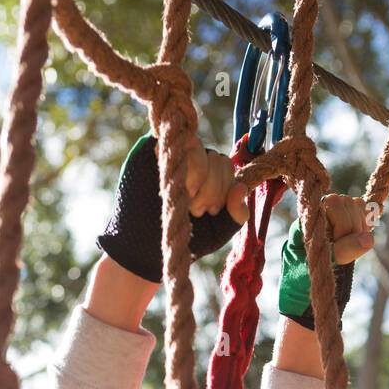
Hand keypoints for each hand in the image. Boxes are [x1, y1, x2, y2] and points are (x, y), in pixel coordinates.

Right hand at [96, 132, 249, 284]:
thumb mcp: (219, 231)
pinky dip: (176, 160)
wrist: (147, 249)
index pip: (225, 164)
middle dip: (212, 187)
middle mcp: (192, 160)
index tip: (210, 212)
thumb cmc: (183, 240)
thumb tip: (241, 187)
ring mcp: (171, 153)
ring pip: (196, 145)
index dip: (224, 186)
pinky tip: (175, 185)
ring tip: (185, 203)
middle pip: (215, 156)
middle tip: (196, 211)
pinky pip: (169, 139)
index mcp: (209, 175)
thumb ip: (237, 213)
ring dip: (197, 176)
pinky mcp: (148, 150)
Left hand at [279, 194, 374, 330]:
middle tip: (347, 248)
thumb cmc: (303, 284)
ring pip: (356, 207)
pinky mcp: (346, 229)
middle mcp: (320, 217)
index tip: (338, 243)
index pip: (332, 202)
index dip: (341, 221)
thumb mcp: (321, 270)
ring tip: (354, 246)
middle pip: (347, 202)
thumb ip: (342, 252)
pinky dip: (367, 225)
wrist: (304, 302)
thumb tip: (369, 240)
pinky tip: (362, 240)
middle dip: (353, 225)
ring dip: (361, 225)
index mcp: (307, 221)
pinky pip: (362, 215)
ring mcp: (333, 221)